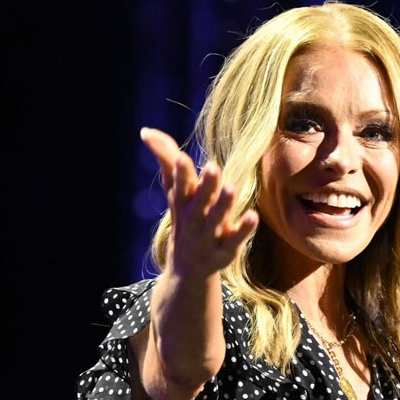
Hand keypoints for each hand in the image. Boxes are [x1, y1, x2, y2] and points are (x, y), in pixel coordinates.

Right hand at [140, 127, 258, 279]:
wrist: (188, 268)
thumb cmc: (185, 217)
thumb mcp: (174, 190)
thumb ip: (166, 159)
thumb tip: (146, 131)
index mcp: (182, 203)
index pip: (179, 186)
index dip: (180, 174)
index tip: (182, 157)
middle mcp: (194, 219)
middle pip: (199, 203)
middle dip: (205, 186)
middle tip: (212, 167)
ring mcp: (209, 236)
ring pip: (216, 220)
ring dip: (223, 205)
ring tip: (231, 188)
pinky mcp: (225, 250)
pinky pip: (234, 240)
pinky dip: (243, 230)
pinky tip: (253, 216)